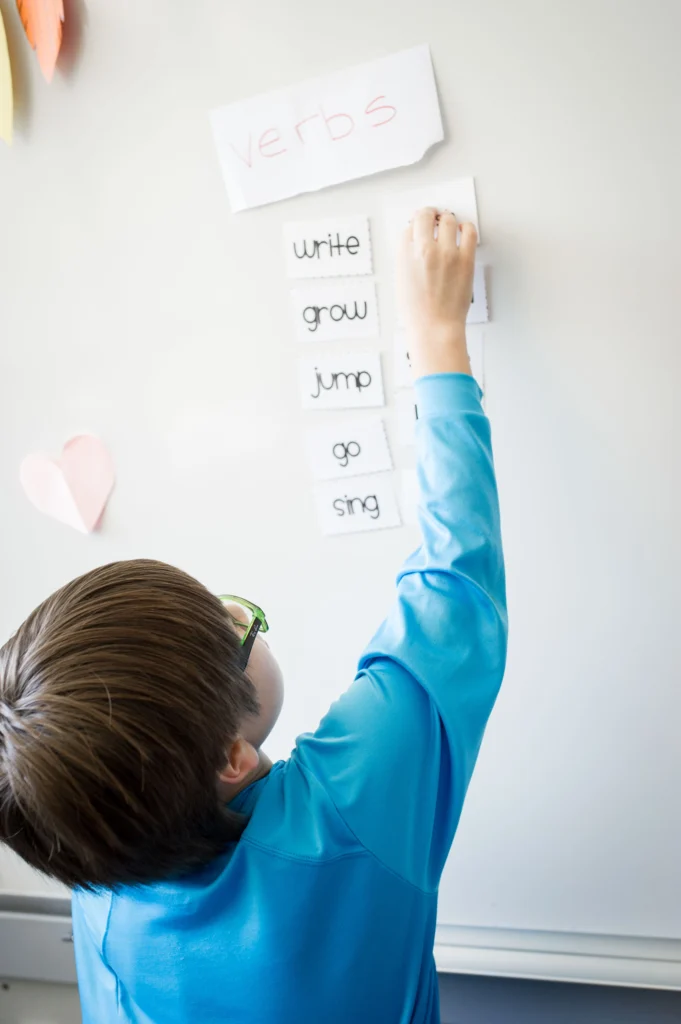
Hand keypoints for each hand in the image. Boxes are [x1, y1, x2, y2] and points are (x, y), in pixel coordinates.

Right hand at [398, 207, 477, 378]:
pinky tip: (463, 231)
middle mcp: (425, 250)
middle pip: (427, 217)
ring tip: (448, 224)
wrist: (434, 328)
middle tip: (434, 218)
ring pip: (449, 220)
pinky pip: (469, 232)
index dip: (416, 224)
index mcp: (405, 256)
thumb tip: (415, 245)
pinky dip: (466, 227)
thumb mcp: (401, 282)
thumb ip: (407, 259)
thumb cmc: (417, 312)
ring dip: (447, 220)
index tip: (420, 226)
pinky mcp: (465, 260)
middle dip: (430, 215)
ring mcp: (447, 253)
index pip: (410, 227)